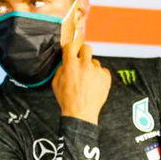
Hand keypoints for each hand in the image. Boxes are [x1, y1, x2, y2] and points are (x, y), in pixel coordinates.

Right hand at [51, 1, 109, 122]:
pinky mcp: (105, 77)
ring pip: (94, 61)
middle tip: (81, 60)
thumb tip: (64, 62)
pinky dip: (99, 76)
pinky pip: (102, 71)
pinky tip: (93, 84)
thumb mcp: (55, 83)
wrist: (81, 114)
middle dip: (83, 52)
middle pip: (87, 47)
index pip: (71, 45)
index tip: (71, 49)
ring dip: (91, 67)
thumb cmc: (67, 100)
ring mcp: (96, 70)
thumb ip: (60, 69)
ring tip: (87, 80)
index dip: (70, 47)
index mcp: (70, 64)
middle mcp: (84, 64)